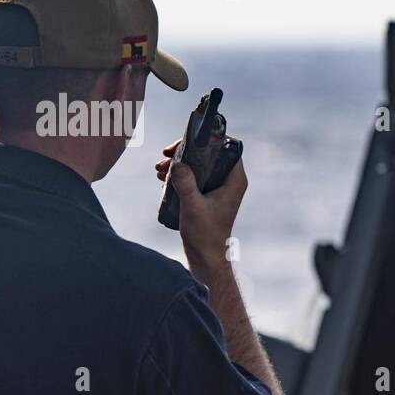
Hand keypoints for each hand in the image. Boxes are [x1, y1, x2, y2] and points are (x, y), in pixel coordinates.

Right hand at [155, 138, 246, 269]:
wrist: (205, 256)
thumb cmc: (205, 234)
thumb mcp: (193, 207)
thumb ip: (186, 184)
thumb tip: (177, 163)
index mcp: (235, 180)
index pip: (229, 147)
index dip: (210, 139)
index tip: (188, 140)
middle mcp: (229, 181)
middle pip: (210, 152)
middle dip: (187, 150)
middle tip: (166, 154)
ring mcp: (218, 187)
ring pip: (200, 164)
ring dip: (180, 162)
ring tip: (159, 168)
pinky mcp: (207, 194)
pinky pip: (194, 175)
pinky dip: (180, 173)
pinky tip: (162, 176)